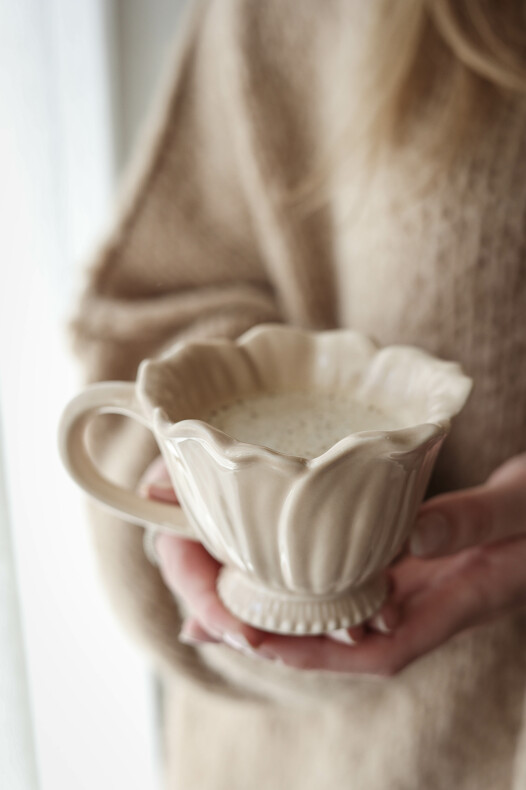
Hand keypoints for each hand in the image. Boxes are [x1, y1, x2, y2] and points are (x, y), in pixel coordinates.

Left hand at [140, 454, 525, 673]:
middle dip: (268, 632)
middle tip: (202, 615)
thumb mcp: (516, 511)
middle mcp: (417, 603)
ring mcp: (405, 582)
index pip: (371, 651)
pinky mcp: (397, 558)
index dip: (307, 655)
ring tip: (206, 596)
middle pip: (334, 636)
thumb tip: (410, 535)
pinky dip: (297, 572)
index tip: (247, 643)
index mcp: (448, 605)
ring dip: (271, 603)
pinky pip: (339, 575)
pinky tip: (259, 558)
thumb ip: (471, 522)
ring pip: (328, 607)